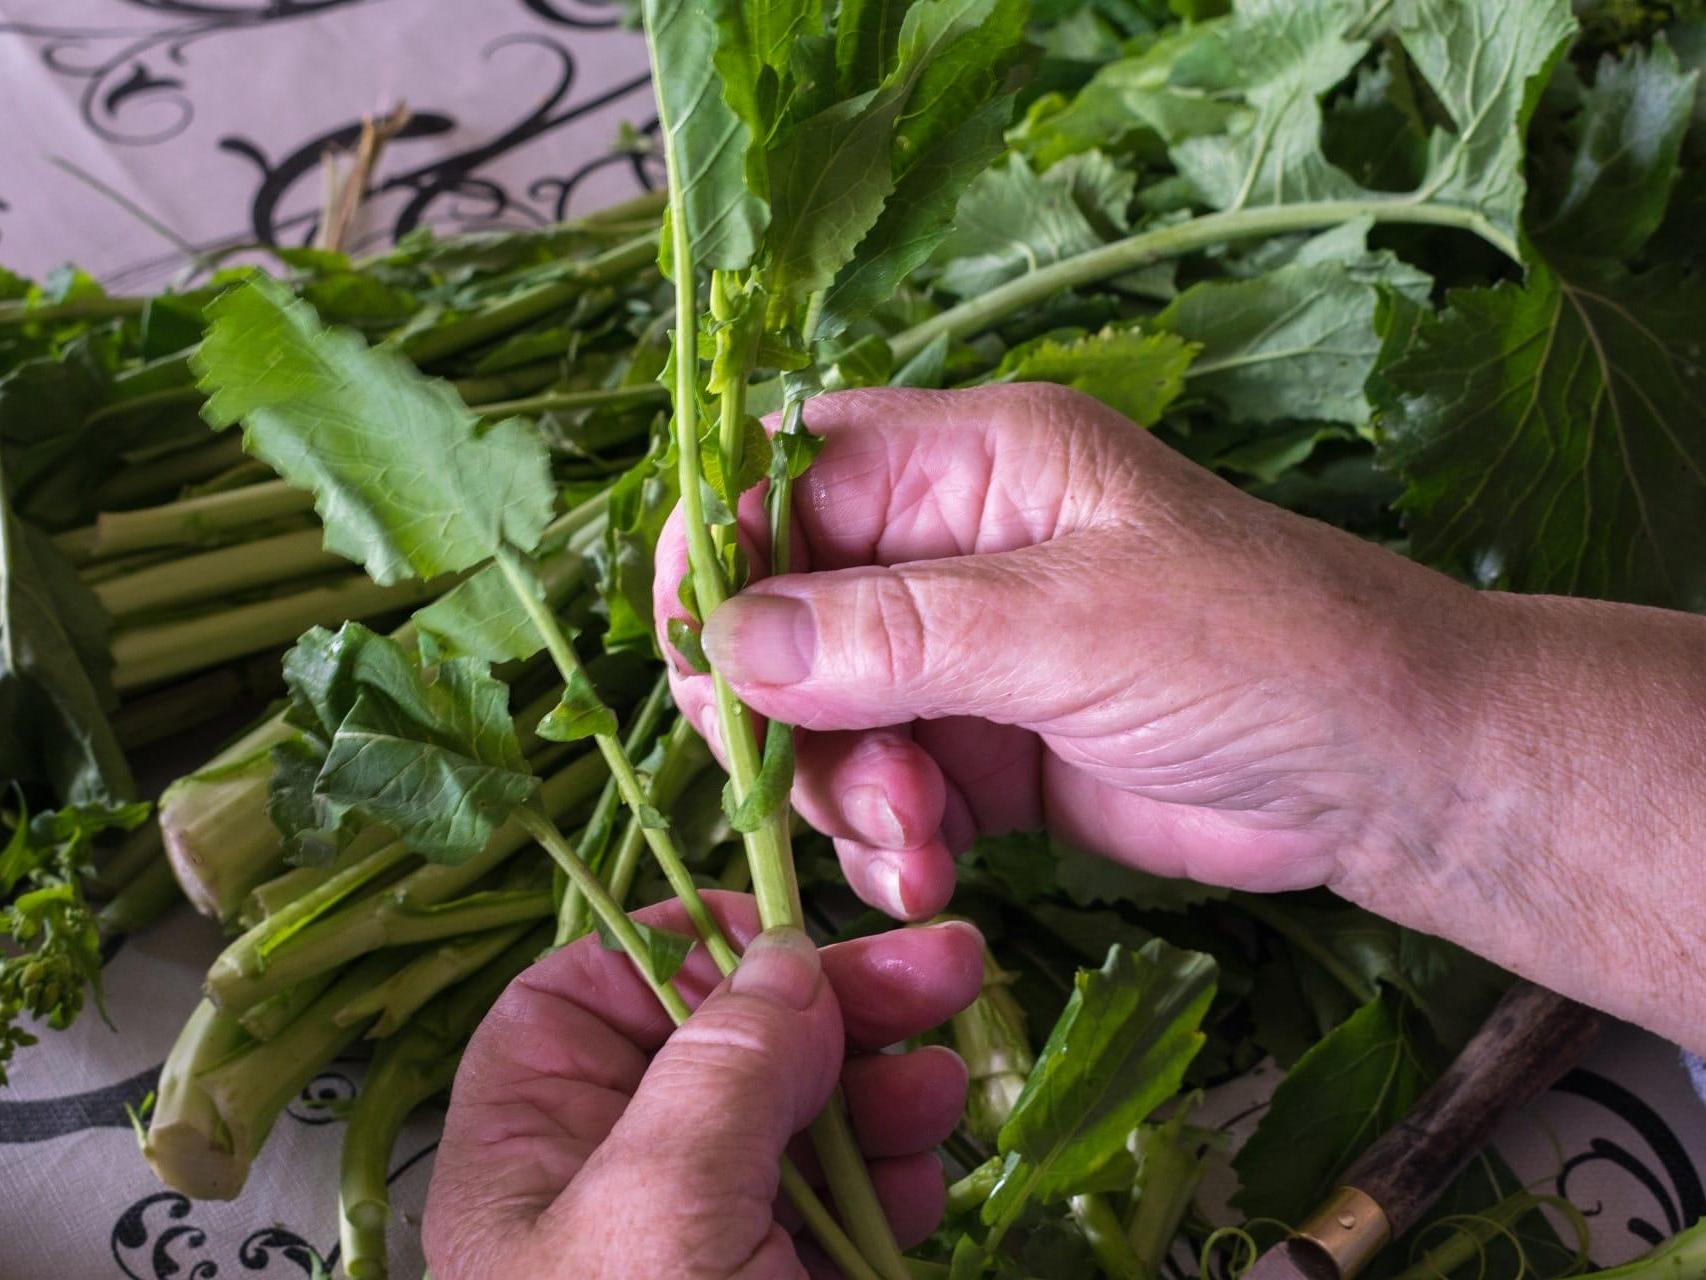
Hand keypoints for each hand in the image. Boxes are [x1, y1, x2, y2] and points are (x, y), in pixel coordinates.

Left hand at [422, 892, 982, 1278]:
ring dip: (885, 1085)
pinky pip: (840, 1196)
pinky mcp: (776, 1277)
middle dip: (838, 1003)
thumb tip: (785, 955)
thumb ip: (721, 1068)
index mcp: (532, 1140)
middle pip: (728, 1038)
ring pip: (800, 1113)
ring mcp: (701, 1234)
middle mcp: (612, 1176)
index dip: (691, 943)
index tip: (788, 931)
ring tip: (941, 1086)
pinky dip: (891, 1173)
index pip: (593, 988)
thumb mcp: (658, 1211)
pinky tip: (924, 1175)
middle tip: (942, 970)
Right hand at [656, 384, 1482, 917]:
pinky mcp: (982, 756)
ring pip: (820, 720)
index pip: (788, 483)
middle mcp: (949, 552)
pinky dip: (885, 843)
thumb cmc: (1260, 647)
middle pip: (785, 615)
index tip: (703, 662)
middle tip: (805, 781)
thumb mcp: (1070, 624)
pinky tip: (931, 876)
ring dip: (841, 794)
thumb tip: (728, 640)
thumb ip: (894, 634)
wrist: (1386, 773)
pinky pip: (881, 794)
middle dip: (783, 710)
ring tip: (917, 845)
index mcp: (971, 463)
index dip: (726, 560)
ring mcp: (963, 660)